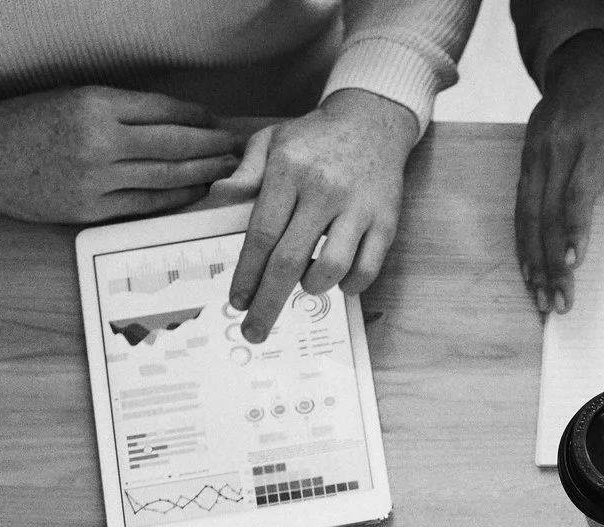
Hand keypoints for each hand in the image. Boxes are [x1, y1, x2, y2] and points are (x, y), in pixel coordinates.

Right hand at [0, 87, 240, 222]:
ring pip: (166, 178)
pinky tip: (195, 191)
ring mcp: (96, 181)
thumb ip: (119, 109)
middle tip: (238, 147)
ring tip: (227, 169)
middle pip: (174, 145)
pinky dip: (175, 198)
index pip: (163, 111)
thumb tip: (174, 120)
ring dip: (203, 173)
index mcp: (93, 105)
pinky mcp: (90, 211)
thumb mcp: (70, 98)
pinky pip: (145, 204)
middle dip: (212, 146)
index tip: (216, 119)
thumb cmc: (23, 123)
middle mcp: (98, 142)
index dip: (197, 116)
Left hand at [223, 88, 419, 342]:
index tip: (236, 302)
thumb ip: (246, 173)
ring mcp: (358, 207)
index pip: (262, 233)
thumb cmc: (316, 136)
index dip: (247, 273)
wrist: (373, 120)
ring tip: (304, 287)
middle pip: (290, 260)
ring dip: (312, 288)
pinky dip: (350, 285)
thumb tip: (217, 200)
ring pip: (331, 267)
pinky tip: (338, 282)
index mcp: (290, 170)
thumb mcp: (273, 141)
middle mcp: (323, 189)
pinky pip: (368, 268)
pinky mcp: (385, 220)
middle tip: (255, 329)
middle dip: (269, 301)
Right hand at [517, 28, 603, 316]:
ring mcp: (536, 154)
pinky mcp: (524, 158)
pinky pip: (519, 205)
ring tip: (540, 296)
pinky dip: (521, 240)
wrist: (581, 62)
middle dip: (550, 262)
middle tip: (558, 301)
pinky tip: (527, 268)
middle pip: (548, 213)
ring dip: (531, 259)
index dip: (572, 231)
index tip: (570, 265)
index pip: (576, 194)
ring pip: (527, 214)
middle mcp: (557, 150)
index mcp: (591, 143)